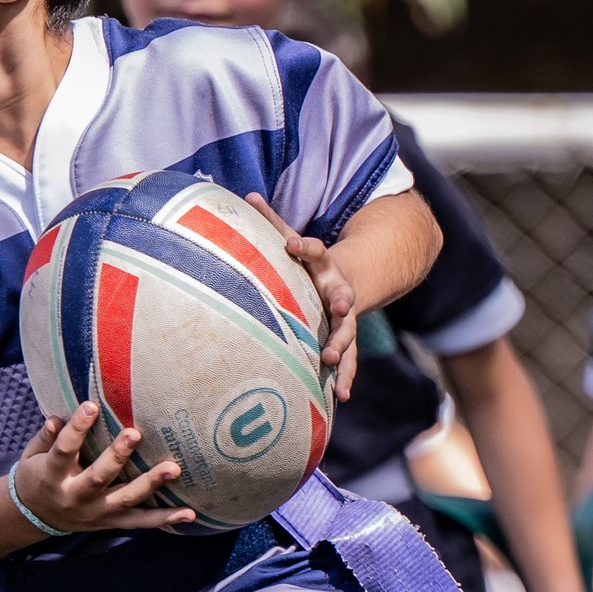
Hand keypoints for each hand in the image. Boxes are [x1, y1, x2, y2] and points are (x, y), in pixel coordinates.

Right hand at [11, 403, 195, 533]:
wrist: (36, 516)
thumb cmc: (38, 474)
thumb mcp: (32, 456)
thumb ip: (46, 437)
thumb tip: (57, 418)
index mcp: (52, 476)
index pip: (64, 450)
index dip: (77, 428)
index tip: (91, 405)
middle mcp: (75, 496)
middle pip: (98, 477)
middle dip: (117, 456)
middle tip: (135, 433)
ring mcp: (97, 512)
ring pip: (126, 499)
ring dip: (151, 484)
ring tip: (173, 469)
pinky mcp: (112, 521)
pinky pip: (141, 521)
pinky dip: (165, 518)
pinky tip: (190, 514)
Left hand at [246, 194, 357, 398]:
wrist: (347, 283)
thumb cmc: (309, 266)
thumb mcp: (293, 241)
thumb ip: (273, 223)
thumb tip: (246, 195)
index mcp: (323, 265)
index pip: (315, 251)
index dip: (305, 248)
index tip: (292, 245)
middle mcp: (338, 292)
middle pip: (343, 296)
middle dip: (342, 304)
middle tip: (340, 309)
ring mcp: (345, 320)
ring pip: (347, 334)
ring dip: (340, 348)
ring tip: (329, 362)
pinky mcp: (344, 342)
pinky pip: (347, 362)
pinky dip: (344, 378)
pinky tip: (340, 396)